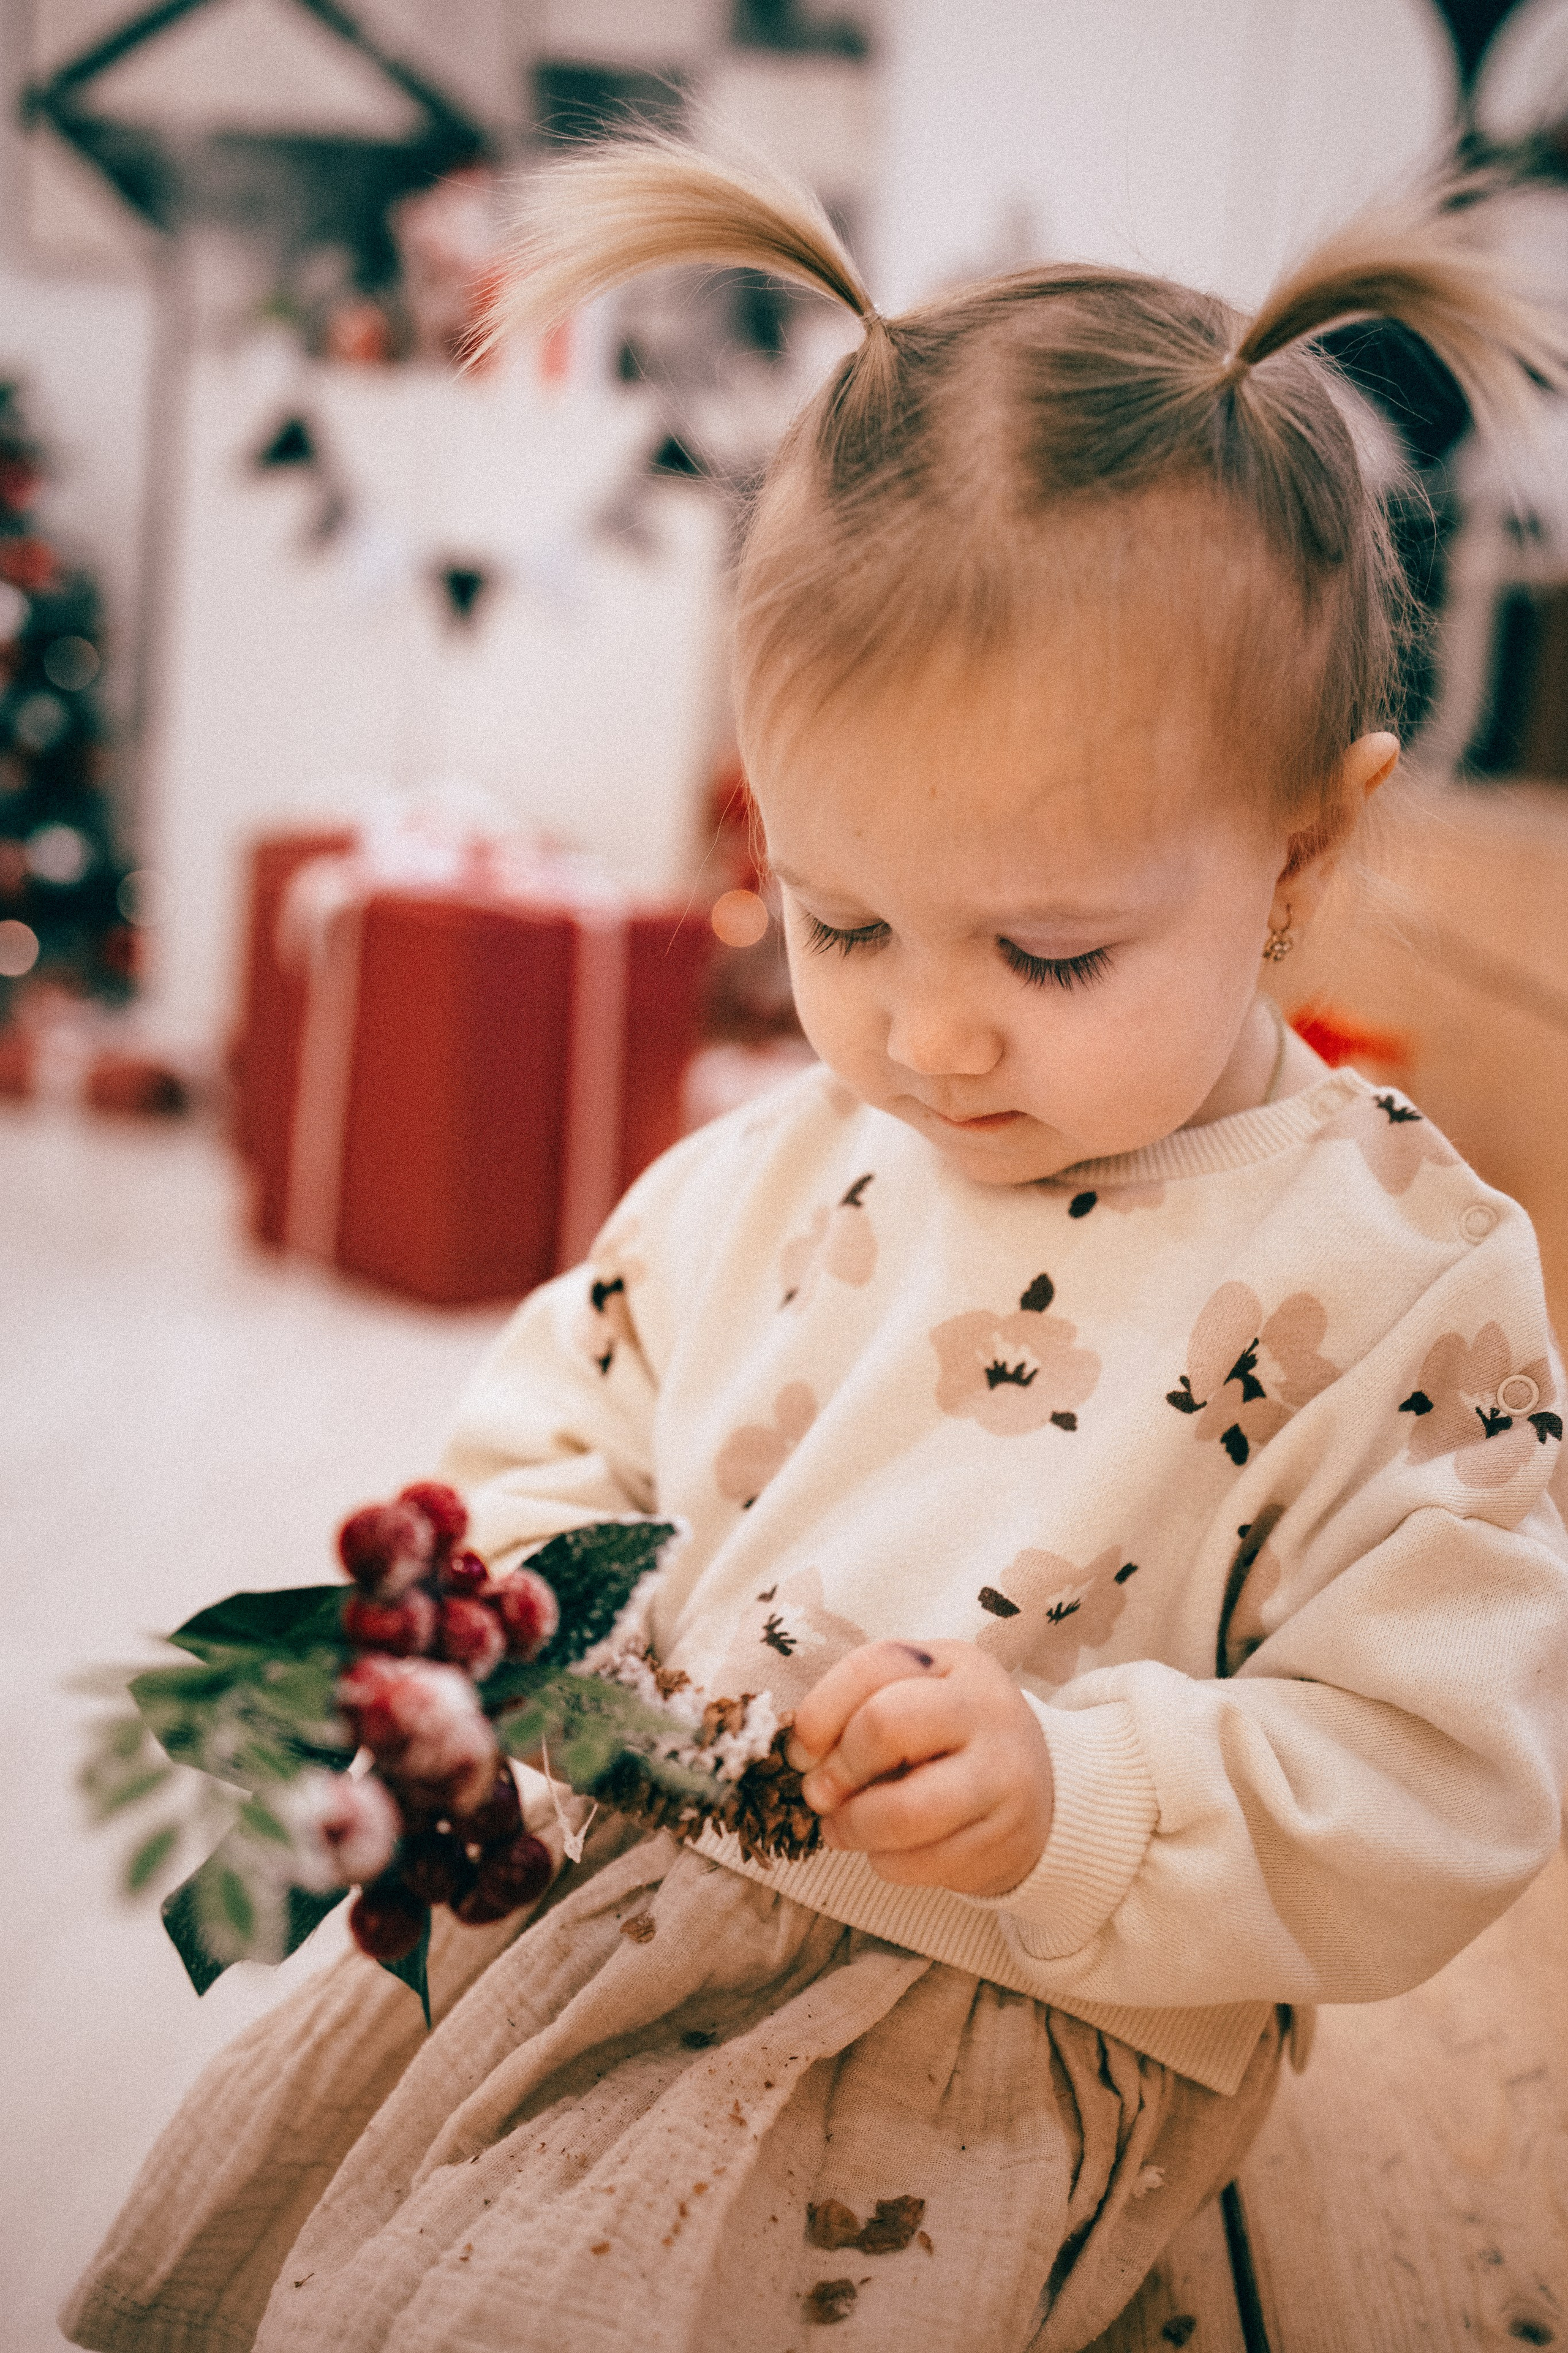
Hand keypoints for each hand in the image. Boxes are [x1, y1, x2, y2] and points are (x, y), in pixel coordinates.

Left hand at [786, 1640, 1053, 1898]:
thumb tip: (801, 1758)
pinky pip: (922, 1863)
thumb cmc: (950, 1741)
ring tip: (841, 1829)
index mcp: (955, 1663)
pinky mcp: (1005, 1840)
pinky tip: (888, 1851)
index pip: (872, 1667)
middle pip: (884, 1725)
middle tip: (820, 1793)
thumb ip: (858, 1709)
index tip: (800, 1752)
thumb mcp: (915, 1699)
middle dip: (837, 1768)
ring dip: (853, 1828)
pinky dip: (887, 1863)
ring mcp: (1003, 1777)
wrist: (1042, 1794)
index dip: (818, 1712)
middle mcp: (986, 1710)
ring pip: (903, 1811)